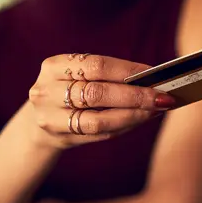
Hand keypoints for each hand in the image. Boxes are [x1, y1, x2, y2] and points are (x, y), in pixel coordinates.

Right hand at [28, 53, 176, 148]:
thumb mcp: (77, 76)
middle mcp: (47, 90)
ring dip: (133, 115)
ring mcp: (50, 117)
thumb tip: (151, 79)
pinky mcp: (60, 137)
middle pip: (97, 93)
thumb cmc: (68, 92)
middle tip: (163, 96)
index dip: (127, 70)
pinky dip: (124, 126)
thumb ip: (106, 76)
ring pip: (99, 119)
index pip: (96, 65)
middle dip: (135, 95)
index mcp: (54, 66)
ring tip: (156, 110)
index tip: (154, 72)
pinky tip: (141, 120)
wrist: (37, 122)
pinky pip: (99, 134)